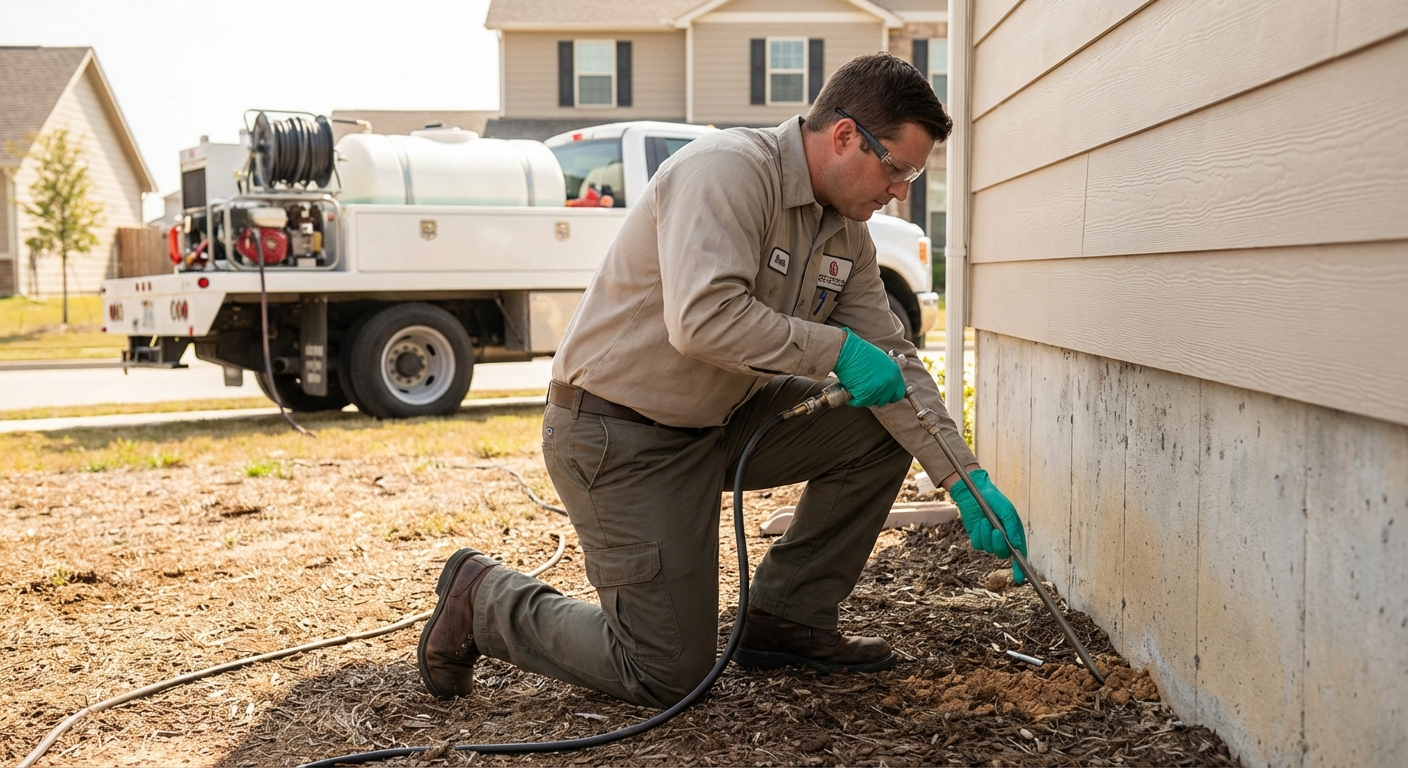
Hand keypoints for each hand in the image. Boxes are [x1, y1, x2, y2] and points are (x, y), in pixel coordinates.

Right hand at [832, 328, 906, 407]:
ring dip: (865, 398)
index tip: (883, 393)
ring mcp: (878, 390)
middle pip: (886, 400)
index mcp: (895, 373)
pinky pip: (860, 403)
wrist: (846, 351)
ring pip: (872, 402)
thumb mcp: (881, 360)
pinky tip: (851, 389)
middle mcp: (889, 383)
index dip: (890, 394)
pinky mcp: (865, 396)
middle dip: (877, 397)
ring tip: (858, 387)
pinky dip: (854, 399)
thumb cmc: (860, 352)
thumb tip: (888, 383)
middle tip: (867, 390)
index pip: (899, 393)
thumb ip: (888, 373)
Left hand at [947, 468, 1028, 583]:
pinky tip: (979, 523)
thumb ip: (1012, 528)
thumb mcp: (1007, 511)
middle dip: (999, 544)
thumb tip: (1017, 546)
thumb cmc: (994, 500)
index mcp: (1014, 534)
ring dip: (987, 535)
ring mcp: (989, 540)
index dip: (1020, 569)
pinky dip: (978, 534)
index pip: (1019, 555)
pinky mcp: (977, 538)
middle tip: (996, 531)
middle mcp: (1003, 540)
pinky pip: (978, 545)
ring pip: (989, 549)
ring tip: (985, 520)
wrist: (974, 492)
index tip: (1019, 579)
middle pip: (1003, 554)